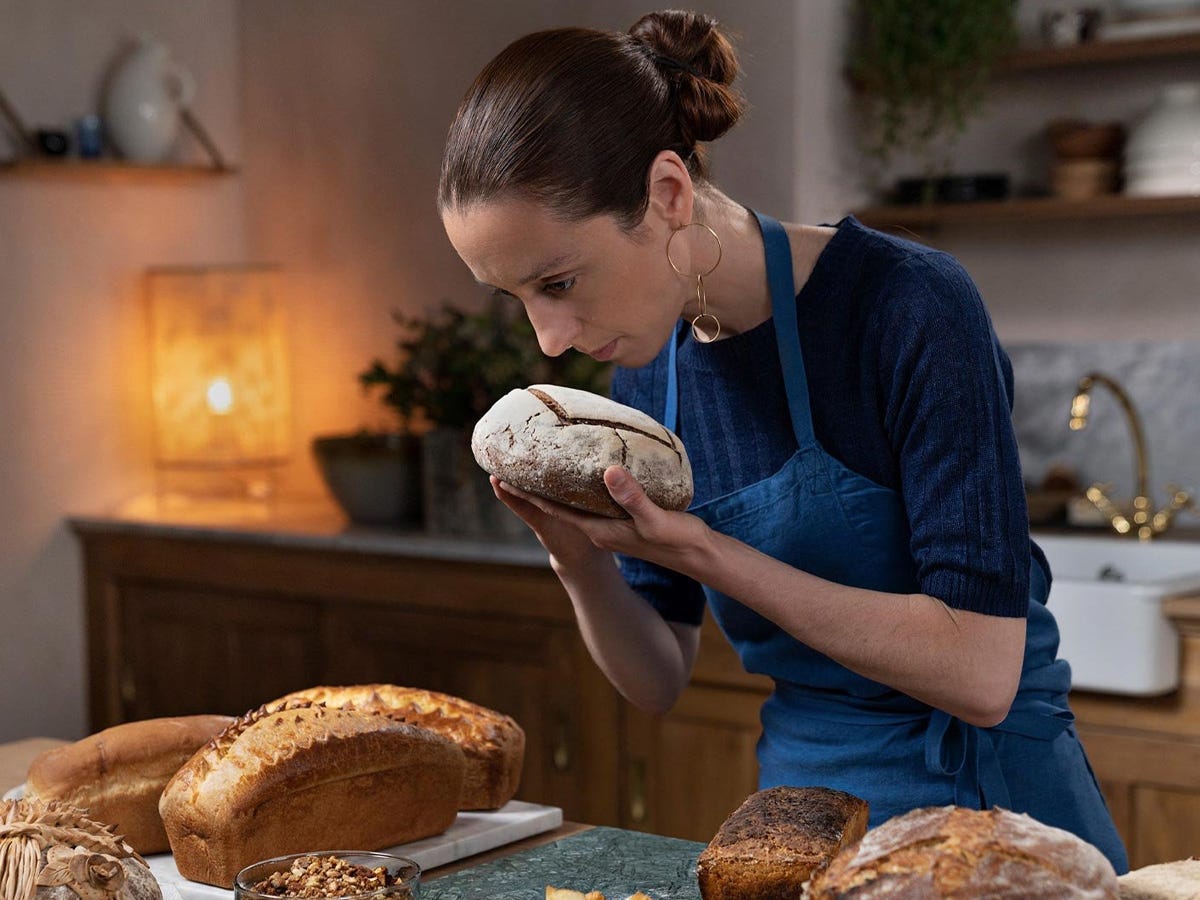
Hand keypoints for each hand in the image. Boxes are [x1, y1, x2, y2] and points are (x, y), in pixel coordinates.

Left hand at [492, 466, 709, 575]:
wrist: (699, 555)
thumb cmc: (677, 540)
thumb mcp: (654, 518)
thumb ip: (631, 497)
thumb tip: (608, 472)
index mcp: (600, 530)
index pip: (555, 510)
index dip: (529, 494)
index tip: (506, 476)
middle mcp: (601, 528)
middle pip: (559, 505)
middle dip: (537, 486)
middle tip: (516, 461)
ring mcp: (612, 524)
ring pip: (576, 501)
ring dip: (558, 485)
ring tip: (542, 461)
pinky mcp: (625, 518)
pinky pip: (595, 499)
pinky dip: (583, 485)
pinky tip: (586, 470)